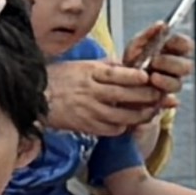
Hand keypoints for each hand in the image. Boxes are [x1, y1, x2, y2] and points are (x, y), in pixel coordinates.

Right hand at [45, 55, 166, 138]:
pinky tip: (128, 124)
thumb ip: (104, 66)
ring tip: (149, 112)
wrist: (37, 99)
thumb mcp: (81, 65)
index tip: (147, 76)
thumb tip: (124, 65)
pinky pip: (108, 129)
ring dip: (137, 115)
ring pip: (119, 115)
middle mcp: (91, 91)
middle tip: (158, 96)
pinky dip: (121, 127)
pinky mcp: (85, 126)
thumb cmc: (57, 79)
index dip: (133, 76)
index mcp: (90, 72)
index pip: (116, 74)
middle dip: (144, 96)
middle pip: (123, 95)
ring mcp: (88, 111)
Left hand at [125, 21, 195, 101]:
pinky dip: (162, 96)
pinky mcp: (163, 102)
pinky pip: (169, 101)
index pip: (187, 46)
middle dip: (171, 62)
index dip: (181, 43)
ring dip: (166, 80)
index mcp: (172, 53)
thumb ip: (148, 35)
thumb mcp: (135, 46)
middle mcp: (174, 70)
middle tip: (155, 61)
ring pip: (178, 84)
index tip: (169, 42)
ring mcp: (170, 86)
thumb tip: (162, 24)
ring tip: (151, 77)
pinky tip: (153, 91)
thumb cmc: (130, 65)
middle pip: (186, 66)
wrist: (118, 88)